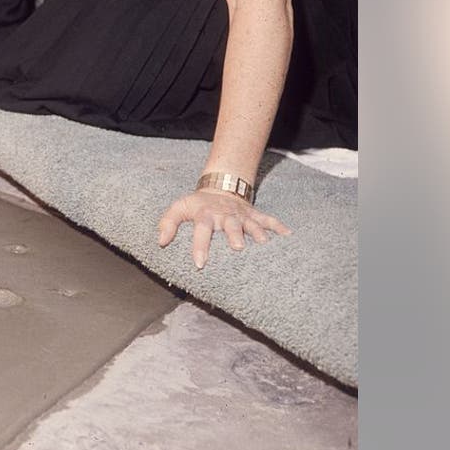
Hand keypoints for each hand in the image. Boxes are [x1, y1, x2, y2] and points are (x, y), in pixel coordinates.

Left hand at [157, 189, 291, 269]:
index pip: (201, 229)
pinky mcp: (254, 214)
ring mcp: (241, 215)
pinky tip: (288, 235)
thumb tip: (160, 242)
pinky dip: (278, 226)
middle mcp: (225, 215)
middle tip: (238, 248)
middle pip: (230, 225)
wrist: (220, 185)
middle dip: (234, 235)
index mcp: (205, 214)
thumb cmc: (198, 204)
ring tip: (265, 244)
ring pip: (251, 223)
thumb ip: (167, 223)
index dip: (199, 245)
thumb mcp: (179, 208)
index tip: (200, 263)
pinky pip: (268, 219)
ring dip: (258, 232)